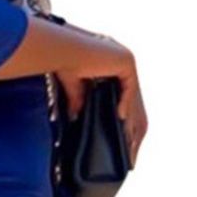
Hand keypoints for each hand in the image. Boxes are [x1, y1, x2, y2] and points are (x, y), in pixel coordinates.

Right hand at [56, 30, 148, 167]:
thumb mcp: (74, 86)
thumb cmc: (63, 60)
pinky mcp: (126, 62)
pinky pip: (129, 88)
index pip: (126, 97)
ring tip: (127, 139)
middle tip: (130, 149)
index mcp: (112, 66)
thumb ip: (78, 100)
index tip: (124, 141)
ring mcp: (126, 61)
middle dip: (134, 127)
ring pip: (134, 97)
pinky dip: (126, 104)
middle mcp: (123, 63)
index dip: (127, 119)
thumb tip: (76, 116)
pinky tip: (121, 118)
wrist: (60, 47)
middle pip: (135, 101)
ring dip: (131, 120)